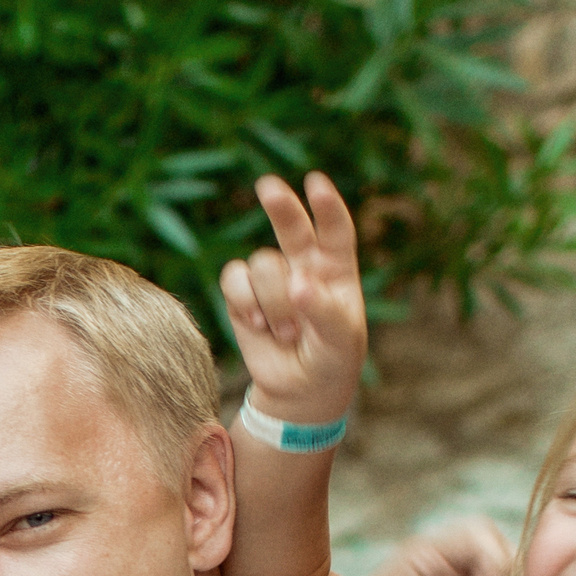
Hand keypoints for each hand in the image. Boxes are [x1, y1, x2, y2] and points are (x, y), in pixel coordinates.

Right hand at [221, 172, 366, 433]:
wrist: (299, 391)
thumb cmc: (330, 360)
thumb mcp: (341, 340)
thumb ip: (324, 311)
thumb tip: (298, 284)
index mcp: (336, 268)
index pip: (334, 230)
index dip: (326, 206)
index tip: (316, 184)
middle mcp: (303, 265)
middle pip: (291, 225)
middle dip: (280, 206)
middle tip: (268, 187)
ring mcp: (271, 278)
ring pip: (262, 263)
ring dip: (273, 301)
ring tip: (285, 333)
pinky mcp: (242, 294)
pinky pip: (234, 278)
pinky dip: (245, 302)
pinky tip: (258, 325)